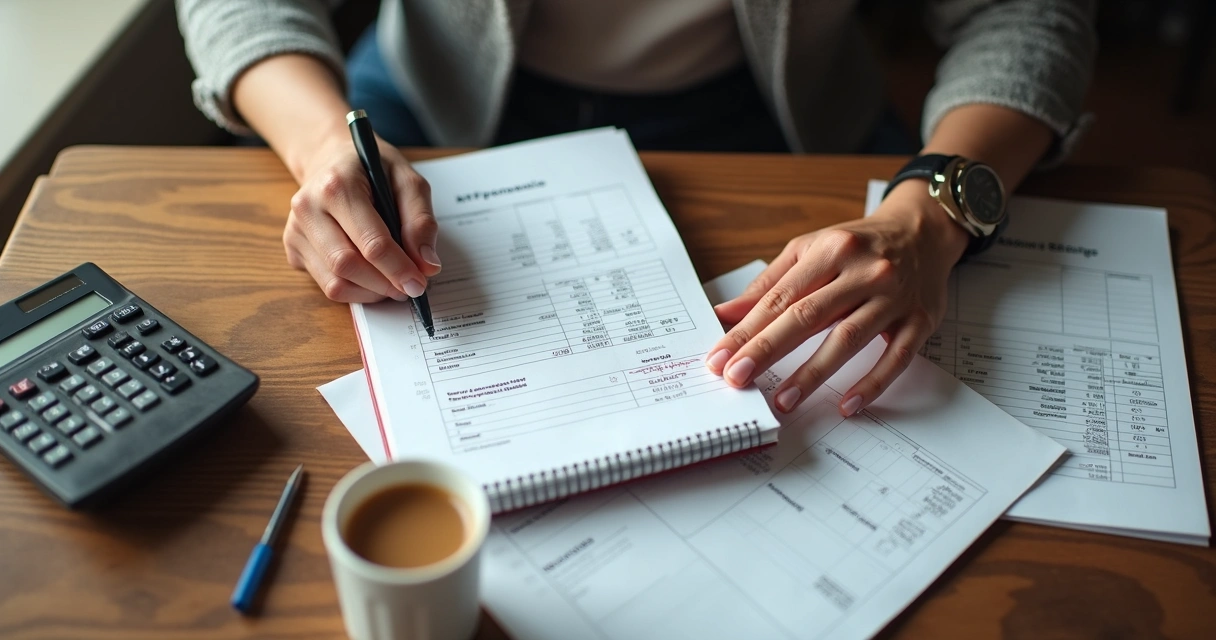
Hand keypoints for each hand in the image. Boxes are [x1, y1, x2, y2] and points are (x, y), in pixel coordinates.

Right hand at [283, 131, 440, 301]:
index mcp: (337, 186)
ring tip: (392, 284)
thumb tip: (427, 265)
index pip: (370, 242)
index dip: (398, 269)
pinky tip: (371, 276)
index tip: (418, 284)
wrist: (331, 158)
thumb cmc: (371, 168)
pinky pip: (326, 284)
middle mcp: (308, 208)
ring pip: (334, 283)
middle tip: (410, 287)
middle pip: (348, 266)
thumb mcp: (406, 180)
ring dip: (370, 292)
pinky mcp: (293, 248)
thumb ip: (420, 221)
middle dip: (384, 284)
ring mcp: (295, 230)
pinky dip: (354, 289)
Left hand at [704, 181, 969, 415]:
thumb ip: (770, 284)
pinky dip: (871, 383)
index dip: (747, 330)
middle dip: (767, 350)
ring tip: (782, 400)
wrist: (924, 230)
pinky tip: (847, 405)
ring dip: (812, 374)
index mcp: (831, 250)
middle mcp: (863, 271)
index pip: (781, 297)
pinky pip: (895, 357)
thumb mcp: (811, 249)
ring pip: (848, 338)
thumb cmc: (860, 244)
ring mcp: (894, 297)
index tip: (720, 357)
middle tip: (737, 378)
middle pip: (808, 316)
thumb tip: (726, 314)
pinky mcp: (919, 320)